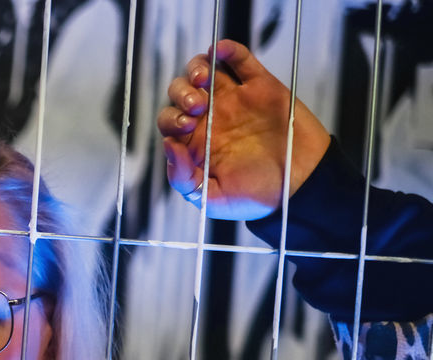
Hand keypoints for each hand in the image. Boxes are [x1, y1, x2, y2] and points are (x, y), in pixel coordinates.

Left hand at [157, 39, 330, 219]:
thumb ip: (183, 179)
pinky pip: (240, 61)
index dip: (171, 120)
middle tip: (196, 107)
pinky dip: (228, 51)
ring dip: (197, 69)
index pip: (169, 122)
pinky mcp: (260, 87)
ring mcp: (234, 101)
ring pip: (205, 72)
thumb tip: (168, 147)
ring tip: (202, 81)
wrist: (302, 184)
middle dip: (180, 93)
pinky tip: (219, 51)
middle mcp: (211, 119)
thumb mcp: (212, 199)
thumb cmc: (257, 196)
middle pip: (181, 93)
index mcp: (196, 144)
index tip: (185, 128)